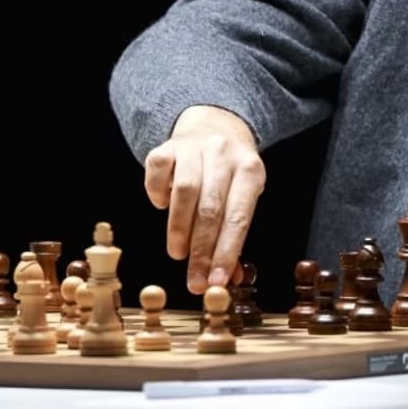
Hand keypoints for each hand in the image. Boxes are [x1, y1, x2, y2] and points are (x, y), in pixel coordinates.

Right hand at [143, 104, 265, 293]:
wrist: (214, 126)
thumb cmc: (229, 174)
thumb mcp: (242, 197)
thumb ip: (234, 237)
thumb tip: (227, 280)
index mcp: (250, 170)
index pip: (238, 218)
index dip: (226, 253)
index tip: (217, 282)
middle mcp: (224, 154)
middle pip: (211, 209)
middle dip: (201, 251)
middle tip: (194, 280)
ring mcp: (195, 147)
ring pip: (185, 192)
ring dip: (179, 229)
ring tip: (178, 253)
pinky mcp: (168, 146)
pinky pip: (157, 172)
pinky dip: (157, 194)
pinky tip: (162, 206)